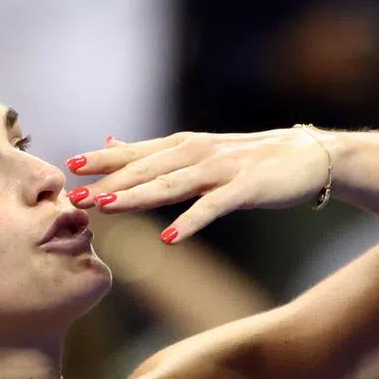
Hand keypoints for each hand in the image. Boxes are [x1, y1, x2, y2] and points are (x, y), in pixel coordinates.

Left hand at [66, 130, 330, 242]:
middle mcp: (198, 152)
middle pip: (146, 168)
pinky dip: (190, 222)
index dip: (104, 159)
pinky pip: (212, 207)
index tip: (69, 167)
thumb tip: (111, 140)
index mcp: (184, 145)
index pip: (136, 152)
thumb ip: (155, 151)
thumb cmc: (252, 158)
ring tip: (108, 208)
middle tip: (77, 197)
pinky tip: (169, 238)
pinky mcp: (245, 187)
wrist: (309, 156)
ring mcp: (221, 169)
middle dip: (109, 182)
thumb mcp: (199, 150)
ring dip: (138, 197)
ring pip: (171, 184)